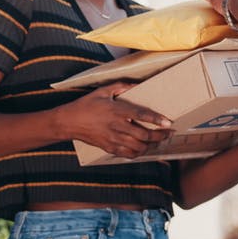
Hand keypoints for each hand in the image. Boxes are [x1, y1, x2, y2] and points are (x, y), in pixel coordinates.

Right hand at [58, 82, 173, 158]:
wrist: (69, 122)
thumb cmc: (86, 105)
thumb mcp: (103, 91)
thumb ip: (121, 86)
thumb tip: (136, 84)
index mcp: (116, 111)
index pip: (141, 115)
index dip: (156, 120)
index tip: (168, 123)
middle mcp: (117, 126)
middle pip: (144, 135)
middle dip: (159, 136)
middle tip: (168, 133)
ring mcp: (113, 139)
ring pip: (138, 147)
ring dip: (151, 145)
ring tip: (159, 141)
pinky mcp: (109, 148)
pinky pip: (128, 155)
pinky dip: (139, 153)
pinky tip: (144, 148)